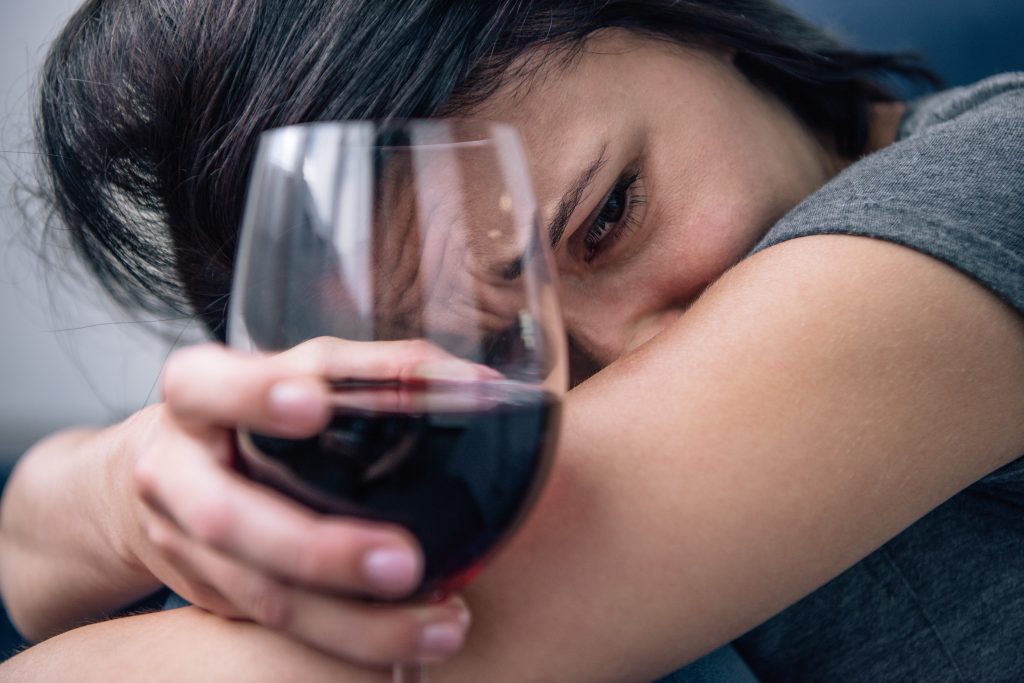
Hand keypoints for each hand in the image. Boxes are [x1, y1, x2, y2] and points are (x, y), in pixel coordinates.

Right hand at [126, 338, 485, 666]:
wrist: (161, 474)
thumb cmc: (253, 410)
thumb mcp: (295, 373)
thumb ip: (370, 373)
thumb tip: (478, 386)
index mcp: (196, 397)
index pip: (211, 386)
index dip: (256, 395)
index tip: (316, 404)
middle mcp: (176, 473)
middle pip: (228, 517)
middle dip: (318, 548)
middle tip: (404, 563)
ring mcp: (185, 544)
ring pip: (262, 594)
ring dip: (353, 622)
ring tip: (438, 624)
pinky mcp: (214, 593)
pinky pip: (280, 629)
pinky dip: (349, 640)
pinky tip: (412, 641)